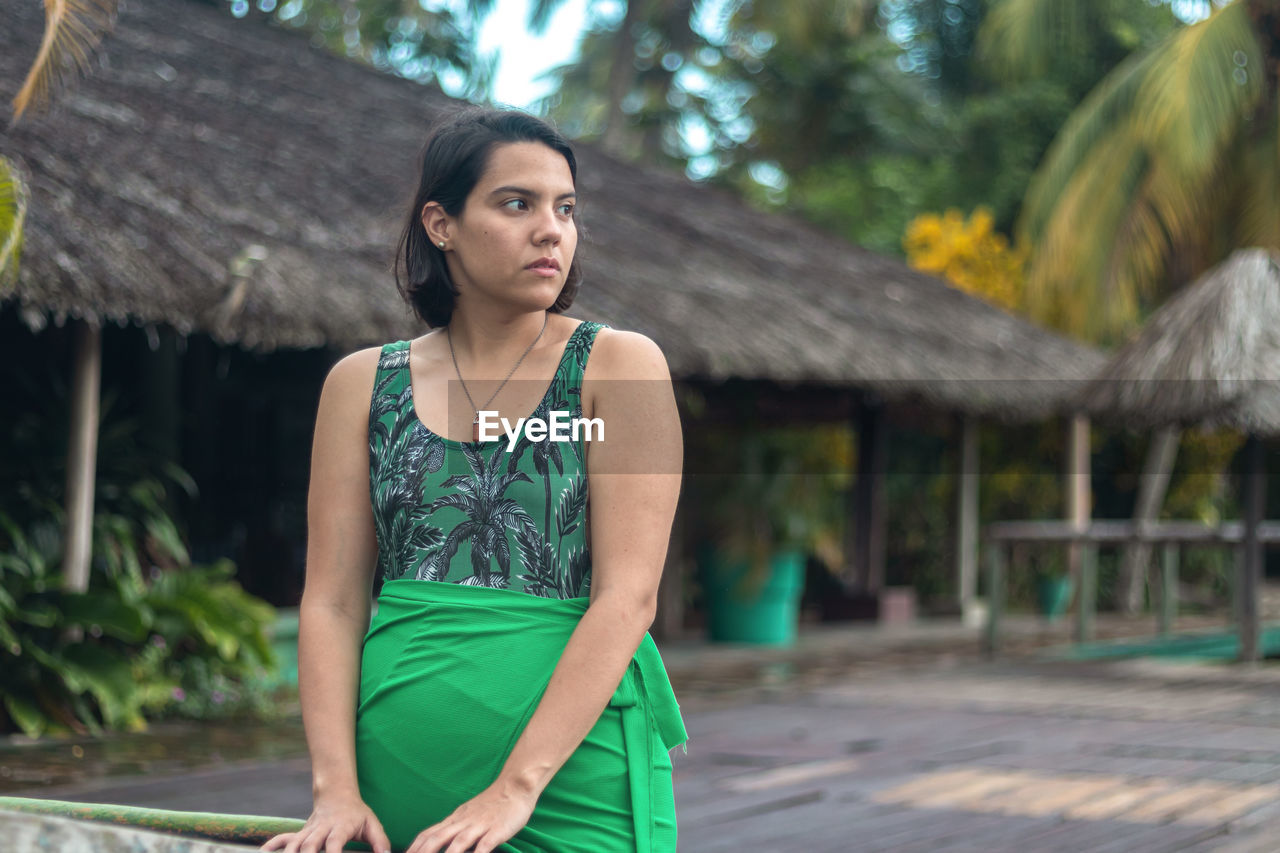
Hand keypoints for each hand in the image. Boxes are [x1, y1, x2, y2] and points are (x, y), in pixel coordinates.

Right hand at [260, 792, 391, 852]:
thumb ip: (380, 841)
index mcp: (340, 827)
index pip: (334, 843)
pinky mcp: (301, 833)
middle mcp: (322, 829)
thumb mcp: (372, 824)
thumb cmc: (358, 814)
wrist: (338, 794)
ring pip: (294, 844)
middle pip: (309, 845)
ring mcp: (309, 831)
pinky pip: (283, 839)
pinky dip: (273, 846)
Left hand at [407, 779, 537, 852]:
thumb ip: (453, 829)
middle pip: (436, 839)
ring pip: (458, 843)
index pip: (428, 834)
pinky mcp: (497, 830)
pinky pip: (484, 845)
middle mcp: (463, 822)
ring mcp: (479, 825)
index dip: (413, 848)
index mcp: (454, 819)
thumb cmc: (492, 804)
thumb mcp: (467, 814)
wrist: (514, 787)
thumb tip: (436, 843)